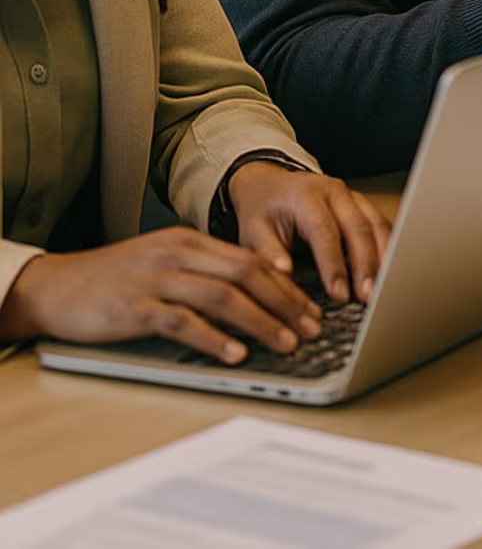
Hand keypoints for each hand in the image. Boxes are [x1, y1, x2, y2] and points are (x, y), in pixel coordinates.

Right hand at [0, 228, 323, 363]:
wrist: (56, 285)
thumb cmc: (113, 279)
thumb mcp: (164, 262)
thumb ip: (203, 272)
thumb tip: (253, 296)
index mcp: (190, 241)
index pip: (252, 260)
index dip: (287, 286)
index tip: (310, 309)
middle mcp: (179, 254)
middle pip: (246, 275)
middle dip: (285, 303)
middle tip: (311, 328)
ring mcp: (157, 279)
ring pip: (223, 297)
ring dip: (260, 322)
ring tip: (286, 343)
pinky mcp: (136, 306)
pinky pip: (184, 322)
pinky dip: (214, 339)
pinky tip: (236, 354)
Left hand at [229, 162, 389, 304]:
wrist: (270, 183)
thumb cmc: (262, 209)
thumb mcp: (252, 231)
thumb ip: (268, 254)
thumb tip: (285, 275)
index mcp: (306, 196)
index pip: (325, 232)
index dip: (334, 264)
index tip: (338, 293)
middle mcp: (334, 191)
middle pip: (359, 227)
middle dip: (366, 264)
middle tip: (368, 295)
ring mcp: (352, 196)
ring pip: (376, 224)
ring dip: (383, 256)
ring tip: (383, 287)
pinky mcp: (361, 204)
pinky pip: (380, 223)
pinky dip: (388, 246)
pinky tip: (389, 269)